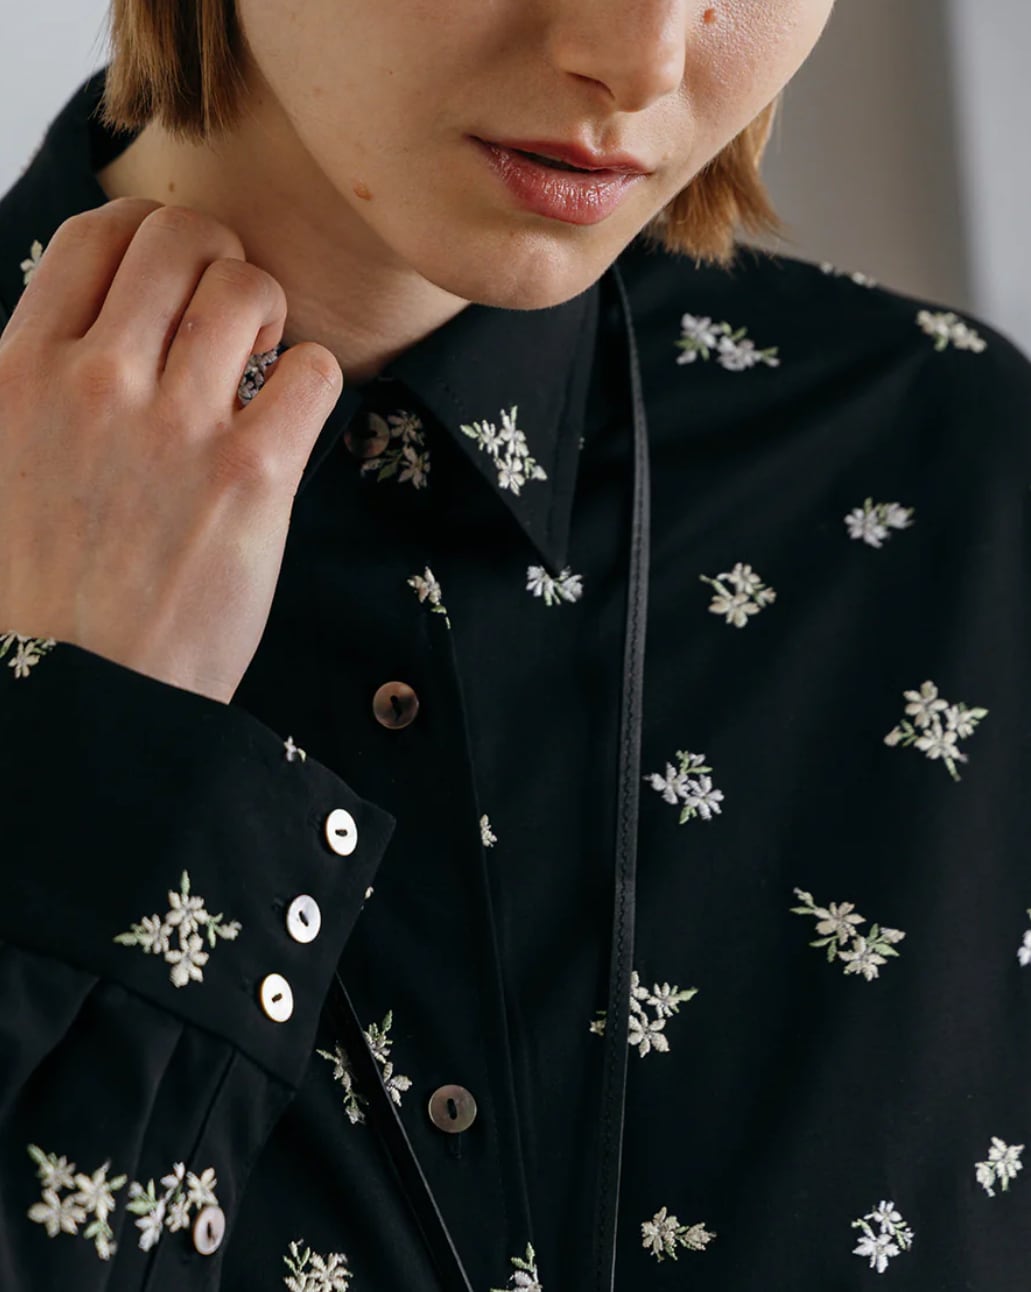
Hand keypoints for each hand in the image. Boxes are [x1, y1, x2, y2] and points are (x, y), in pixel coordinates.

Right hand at [0, 197, 342, 703]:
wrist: (84, 694)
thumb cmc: (39, 595)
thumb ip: (34, 387)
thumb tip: (81, 334)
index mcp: (21, 372)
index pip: (95, 235)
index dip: (144, 234)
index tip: (167, 275)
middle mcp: (96, 381)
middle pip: (181, 238)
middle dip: (217, 258)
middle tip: (227, 314)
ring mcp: (176, 426)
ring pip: (248, 288)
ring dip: (268, 312)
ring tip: (259, 361)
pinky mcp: (250, 476)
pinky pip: (312, 371)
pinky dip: (309, 380)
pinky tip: (285, 417)